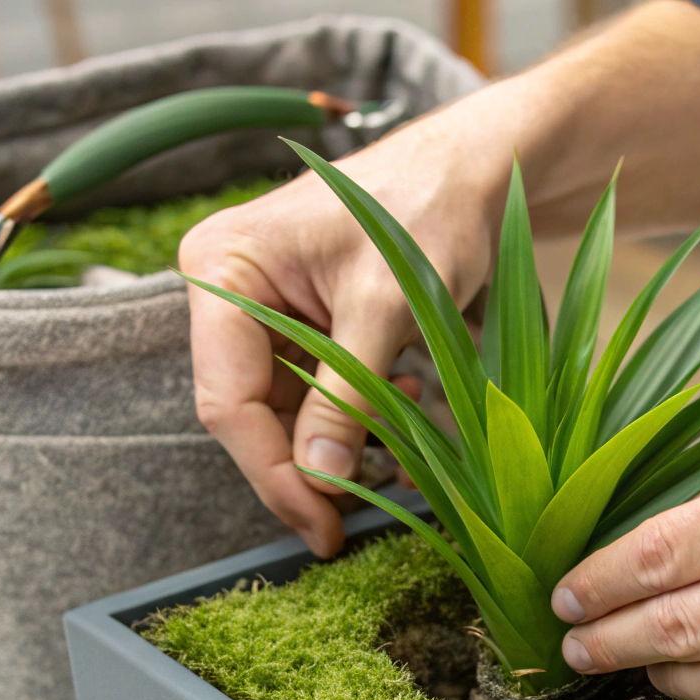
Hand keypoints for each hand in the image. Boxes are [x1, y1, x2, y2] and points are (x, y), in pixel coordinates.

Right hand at [179, 118, 501, 555]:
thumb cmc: (428, 208)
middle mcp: (230, 290)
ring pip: (288, 411)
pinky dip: (359, 420)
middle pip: (251, 412)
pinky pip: (317, 394)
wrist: (475, 169)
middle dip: (305, 468)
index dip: (272, 472)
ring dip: (340, 448)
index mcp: (224, 268)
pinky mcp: (304, 325)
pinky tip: (409, 415)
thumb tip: (318, 481)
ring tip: (399, 462)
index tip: (318, 526)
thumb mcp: (389, 305)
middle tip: (346, 530)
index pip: (228, 399)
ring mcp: (264, 309)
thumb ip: (347, 394)